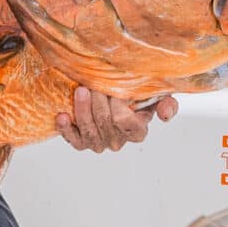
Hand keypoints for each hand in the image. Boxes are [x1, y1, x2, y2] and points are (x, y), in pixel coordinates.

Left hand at [55, 87, 176, 152]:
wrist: (109, 92)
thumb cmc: (132, 93)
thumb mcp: (153, 94)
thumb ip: (165, 103)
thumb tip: (165, 114)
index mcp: (137, 131)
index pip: (126, 123)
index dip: (119, 107)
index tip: (114, 91)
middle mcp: (118, 140)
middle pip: (105, 123)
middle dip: (98, 102)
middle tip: (93, 84)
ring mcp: (99, 142)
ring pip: (89, 132)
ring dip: (82, 110)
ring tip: (80, 91)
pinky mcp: (81, 141)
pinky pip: (73, 140)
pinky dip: (66, 128)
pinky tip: (62, 115)